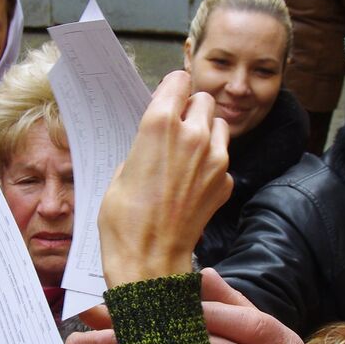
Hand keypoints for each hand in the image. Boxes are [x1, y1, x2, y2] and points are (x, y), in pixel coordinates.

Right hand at [99, 70, 230, 286]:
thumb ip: (141, 148)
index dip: (172, 89)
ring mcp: (215, 159)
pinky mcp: (225, 182)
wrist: (150, 262)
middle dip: (191, 109)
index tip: (167, 98)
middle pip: (204, 100)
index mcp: (159, 124)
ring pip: (219, 126)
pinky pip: (223, 159)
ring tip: (187, 154)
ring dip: (206, 132)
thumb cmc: (124, 221)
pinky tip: (191, 183)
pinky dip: (211, 165)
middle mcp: (192, 135)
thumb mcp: (119, 174)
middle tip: (176, 128)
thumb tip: (152, 144)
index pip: (178, 81)